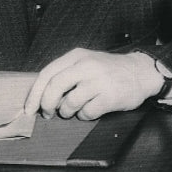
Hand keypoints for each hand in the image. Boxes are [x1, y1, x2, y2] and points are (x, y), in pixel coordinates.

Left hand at [24, 49, 164, 119]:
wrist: (141, 72)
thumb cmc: (110, 71)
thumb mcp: (86, 63)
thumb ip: (66, 74)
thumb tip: (43, 97)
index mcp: (77, 56)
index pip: (47, 73)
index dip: (35, 93)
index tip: (29, 108)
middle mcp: (87, 66)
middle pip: (54, 87)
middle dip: (46, 105)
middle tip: (48, 114)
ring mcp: (99, 81)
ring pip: (69, 102)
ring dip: (67, 112)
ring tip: (75, 110)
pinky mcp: (110, 96)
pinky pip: (86, 112)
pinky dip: (84, 115)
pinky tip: (91, 110)